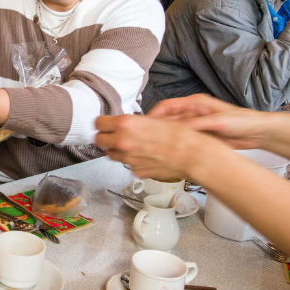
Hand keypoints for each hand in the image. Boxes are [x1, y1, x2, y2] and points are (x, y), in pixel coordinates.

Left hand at [95, 114, 222, 179]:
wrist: (191, 154)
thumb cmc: (178, 135)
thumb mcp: (153, 119)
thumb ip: (132, 122)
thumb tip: (122, 123)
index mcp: (126, 124)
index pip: (98, 123)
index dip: (102, 123)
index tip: (104, 124)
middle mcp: (123, 141)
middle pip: (99, 140)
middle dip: (105, 137)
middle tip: (113, 135)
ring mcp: (128, 158)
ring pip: (111, 154)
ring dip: (116, 150)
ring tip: (130, 146)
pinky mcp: (135, 170)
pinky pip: (126, 165)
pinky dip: (131, 161)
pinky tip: (143, 156)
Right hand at [149, 94, 269, 149]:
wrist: (258, 132)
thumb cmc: (242, 120)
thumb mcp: (217, 121)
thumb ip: (196, 124)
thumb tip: (176, 129)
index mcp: (195, 103)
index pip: (167, 106)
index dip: (154, 114)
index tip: (145, 124)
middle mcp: (194, 113)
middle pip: (168, 119)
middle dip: (158, 128)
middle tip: (148, 138)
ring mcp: (197, 125)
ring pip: (175, 131)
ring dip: (167, 138)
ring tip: (157, 147)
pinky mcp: (202, 136)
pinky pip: (184, 140)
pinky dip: (177, 145)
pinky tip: (173, 152)